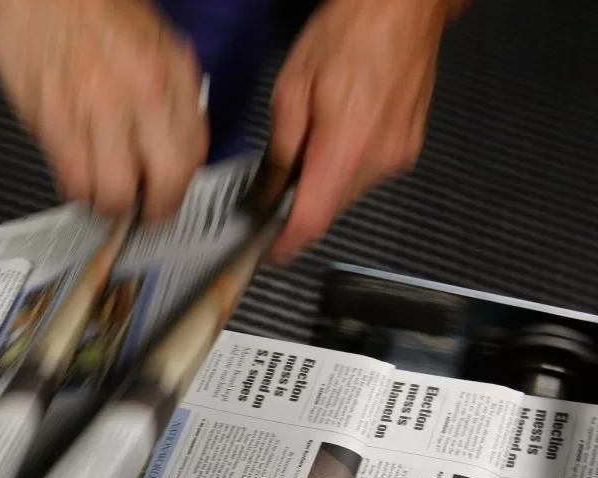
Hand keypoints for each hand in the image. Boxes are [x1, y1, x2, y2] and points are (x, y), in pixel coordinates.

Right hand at [0, 0, 208, 219]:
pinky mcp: (56, 120)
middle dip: (152, 212)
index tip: (167, 197)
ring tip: (101, 195)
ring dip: (108, 206)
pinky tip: (74, 177)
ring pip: (116, 194)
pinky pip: (74, 182)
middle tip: (139, 213)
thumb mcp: (156, 45)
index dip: (180, 189)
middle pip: (165, 184)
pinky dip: (75, 191)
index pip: (194, 155)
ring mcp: (99, 109)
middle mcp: (143, 93)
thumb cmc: (94, 14)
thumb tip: (175, 146)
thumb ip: (170, 97)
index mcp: (172, 75)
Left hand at [269, 0, 461, 261]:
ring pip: (347, 193)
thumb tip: (268, 193)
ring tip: (308, 146)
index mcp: (345, 151)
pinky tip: (335, 136)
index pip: (311, 222)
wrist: (403, 7)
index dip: (285, 245)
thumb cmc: (348, 35)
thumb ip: (280, 153)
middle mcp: (377, 162)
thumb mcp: (292, 93)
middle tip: (273, 190)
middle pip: (328, 210)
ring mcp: (398, 156)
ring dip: (322, 184)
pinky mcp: (408, 148)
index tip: (267, 254)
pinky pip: (367, 173)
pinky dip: (345, 167)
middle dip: (299, 207)